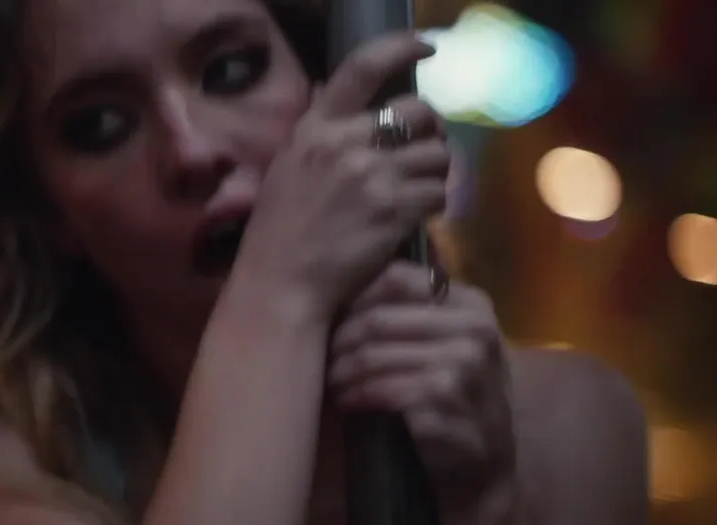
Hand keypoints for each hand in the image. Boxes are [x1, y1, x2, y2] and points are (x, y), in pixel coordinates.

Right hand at [234, 32, 448, 320]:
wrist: (280, 285)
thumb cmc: (278, 233)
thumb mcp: (286, 168)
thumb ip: (316, 133)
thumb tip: (333, 93)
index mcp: (315, 128)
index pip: (363, 66)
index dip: (402, 47)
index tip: (425, 47)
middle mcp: (344, 143)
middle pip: (416, 112)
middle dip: (430, 130)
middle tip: (424, 151)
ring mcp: (371, 175)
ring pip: (436, 154)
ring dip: (436, 172)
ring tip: (420, 190)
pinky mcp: (394, 209)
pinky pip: (437, 192)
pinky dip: (434, 205)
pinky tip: (415, 217)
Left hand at [326, 262, 515, 505]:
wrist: (484, 467)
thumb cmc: (460, 400)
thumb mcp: (455, 348)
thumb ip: (419, 314)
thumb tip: (345, 286)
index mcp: (473, 305)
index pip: (398, 278)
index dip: (357, 299)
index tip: (338, 322)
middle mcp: (473, 329)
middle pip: (378, 319)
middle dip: (341, 341)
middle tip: (325, 359)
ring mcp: (461, 365)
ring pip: (372, 355)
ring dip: (342, 372)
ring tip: (333, 383)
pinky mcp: (442, 401)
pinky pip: (379, 389)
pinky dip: (355, 396)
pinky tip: (347, 403)